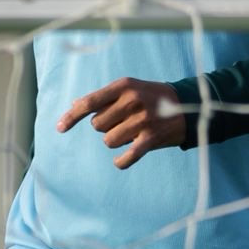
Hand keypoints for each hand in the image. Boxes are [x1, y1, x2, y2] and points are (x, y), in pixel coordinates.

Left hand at [56, 77, 186, 169]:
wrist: (189, 106)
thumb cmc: (151, 97)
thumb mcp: (129, 89)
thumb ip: (102, 97)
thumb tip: (74, 105)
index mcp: (124, 86)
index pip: (89, 103)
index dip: (71, 117)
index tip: (59, 128)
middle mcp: (132, 101)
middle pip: (97, 125)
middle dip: (105, 127)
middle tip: (122, 121)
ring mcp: (142, 120)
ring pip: (109, 141)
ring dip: (116, 140)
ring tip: (130, 132)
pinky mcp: (151, 138)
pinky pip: (126, 157)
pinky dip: (121, 161)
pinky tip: (120, 161)